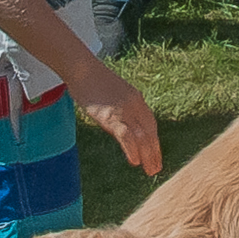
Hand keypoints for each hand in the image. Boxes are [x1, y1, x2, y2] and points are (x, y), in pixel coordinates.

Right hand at [71, 60, 163, 176]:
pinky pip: (126, 135)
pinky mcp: (111, 115)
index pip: (151, 124)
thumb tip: (121, 122)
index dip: (154, 140)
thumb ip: (121, 107)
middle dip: (154, 151)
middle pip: (150, 132)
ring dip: (147, 154)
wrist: (83, 68)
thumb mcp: (113, 94)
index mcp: (137, 99)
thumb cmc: (92, 80)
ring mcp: (124, 110)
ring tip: (150, 169)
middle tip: (155, 168)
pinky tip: (135, 161)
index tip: (155, 154)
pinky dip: (132, 149)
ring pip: (142, 136)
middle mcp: (135, 105)